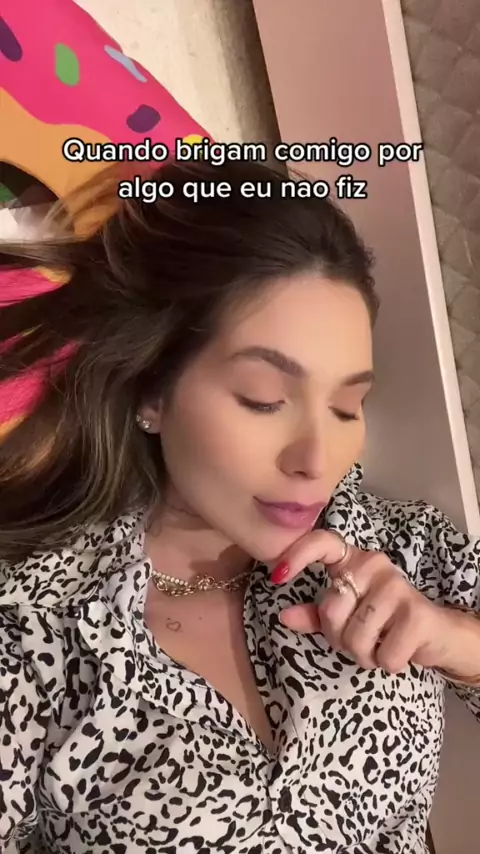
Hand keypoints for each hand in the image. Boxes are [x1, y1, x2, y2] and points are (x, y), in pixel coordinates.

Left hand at [272, 529, 479, 677]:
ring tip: (379, 645)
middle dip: (339, 639)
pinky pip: (382, 654)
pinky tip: (398, 651)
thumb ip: (315, 616)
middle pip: (332, 610)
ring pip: (356, 637)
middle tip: (358, 640)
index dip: (298, 554)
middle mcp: (374, 565)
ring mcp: (396, 586)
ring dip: (364, 655)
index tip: (278, 577)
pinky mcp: (416, 613)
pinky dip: (386, 663)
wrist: (435, 633)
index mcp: (353, 561)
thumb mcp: (346, 617)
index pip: (323, 542)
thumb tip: (284, 616)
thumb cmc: (384, 622)